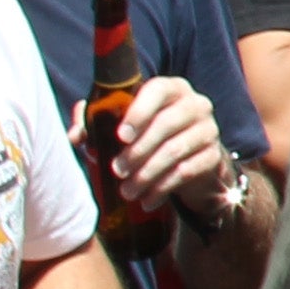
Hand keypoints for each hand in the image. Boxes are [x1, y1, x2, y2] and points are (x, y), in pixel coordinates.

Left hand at [103, 76, 230, 227]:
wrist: (189, 157)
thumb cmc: (147, 133)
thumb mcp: (121, 123)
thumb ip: (94, 123)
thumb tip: (75, 136)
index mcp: (172, 88)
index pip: (158, 90)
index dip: (139, 112)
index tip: (120, 136)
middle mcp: (195, 104)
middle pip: (167, 124)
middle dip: (138, 151)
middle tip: (117, 171)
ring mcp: (208, 130)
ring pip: (176, 151)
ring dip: (147, 174)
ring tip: (127, 191)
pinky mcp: (213, 155)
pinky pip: (187, 172)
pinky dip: (163, 188)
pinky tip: (147, 200)